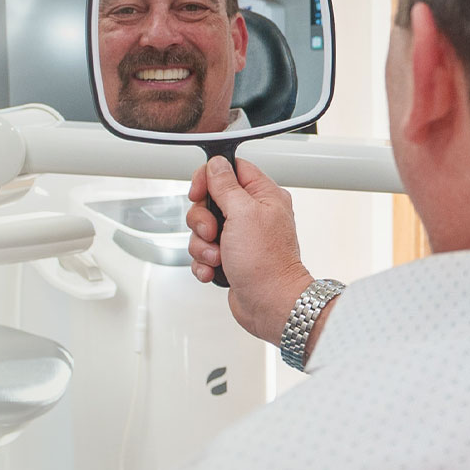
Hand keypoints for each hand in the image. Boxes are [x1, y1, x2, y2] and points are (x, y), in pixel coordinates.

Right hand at [187, 156, 313, 344]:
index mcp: (263, 196)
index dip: (209, 178)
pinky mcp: (230, 258)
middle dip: (202, 219)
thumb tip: (216, 164)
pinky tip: (215, 270)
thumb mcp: (243, 214)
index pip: (230, 170)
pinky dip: (204, 263)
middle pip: (210, 200)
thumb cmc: (267, 263)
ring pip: (203, 229)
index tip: (199, 193)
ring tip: (219, 257)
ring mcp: (241, 238)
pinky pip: (204, 252)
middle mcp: (252, 215)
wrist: (270, 305)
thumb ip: (225, 186)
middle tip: (213, 232)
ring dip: (203, 245)